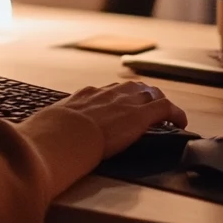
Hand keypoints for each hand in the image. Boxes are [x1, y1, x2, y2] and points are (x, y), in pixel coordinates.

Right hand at [52, 81, 187, 157]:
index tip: (120, 106)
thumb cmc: (53, 133)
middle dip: (142, 95)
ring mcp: (124, 101)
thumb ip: (54, 126)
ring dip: (158, 102)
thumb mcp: (51, 124)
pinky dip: (175, 113)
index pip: (107, 91)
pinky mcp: (141, 114)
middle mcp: (106, 93)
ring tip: (165, 115)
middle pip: (131, 87)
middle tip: (148, 108)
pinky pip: (165, 108)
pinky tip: (181, 122)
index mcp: (85, 95)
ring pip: (150, 93)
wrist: (65, 133)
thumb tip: (41, 134)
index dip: (118, 99)